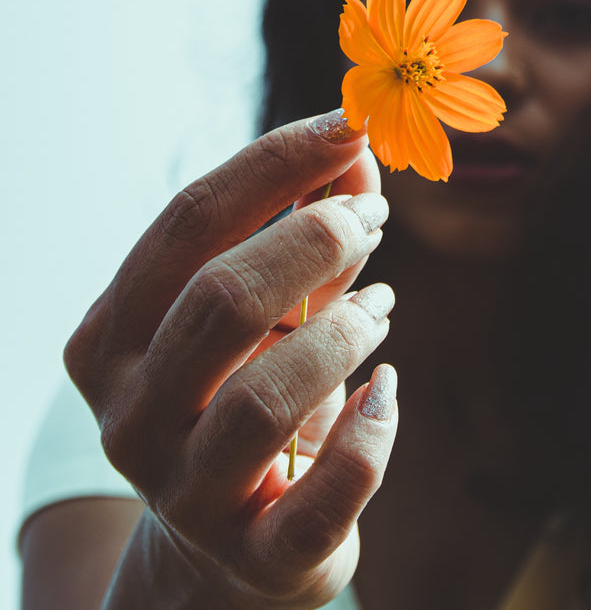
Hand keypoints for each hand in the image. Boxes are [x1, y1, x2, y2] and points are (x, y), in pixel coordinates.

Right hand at [64, 110, 397, 608]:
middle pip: (220, 299)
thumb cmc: (247, 396)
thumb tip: (360, 157)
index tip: (349, 125)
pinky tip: (387, 392)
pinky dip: (371, 435)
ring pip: (264, 397)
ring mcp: (186, 493)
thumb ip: (310, 235)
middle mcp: (131, 414)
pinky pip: (323, 495)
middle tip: (374, 218)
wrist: (234, 546)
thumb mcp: (269, 311)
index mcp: (112, 336)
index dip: (277, 164)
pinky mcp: (257, 556)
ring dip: (344, 333)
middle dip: (314, 240)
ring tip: (382, 309)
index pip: (190, 222)